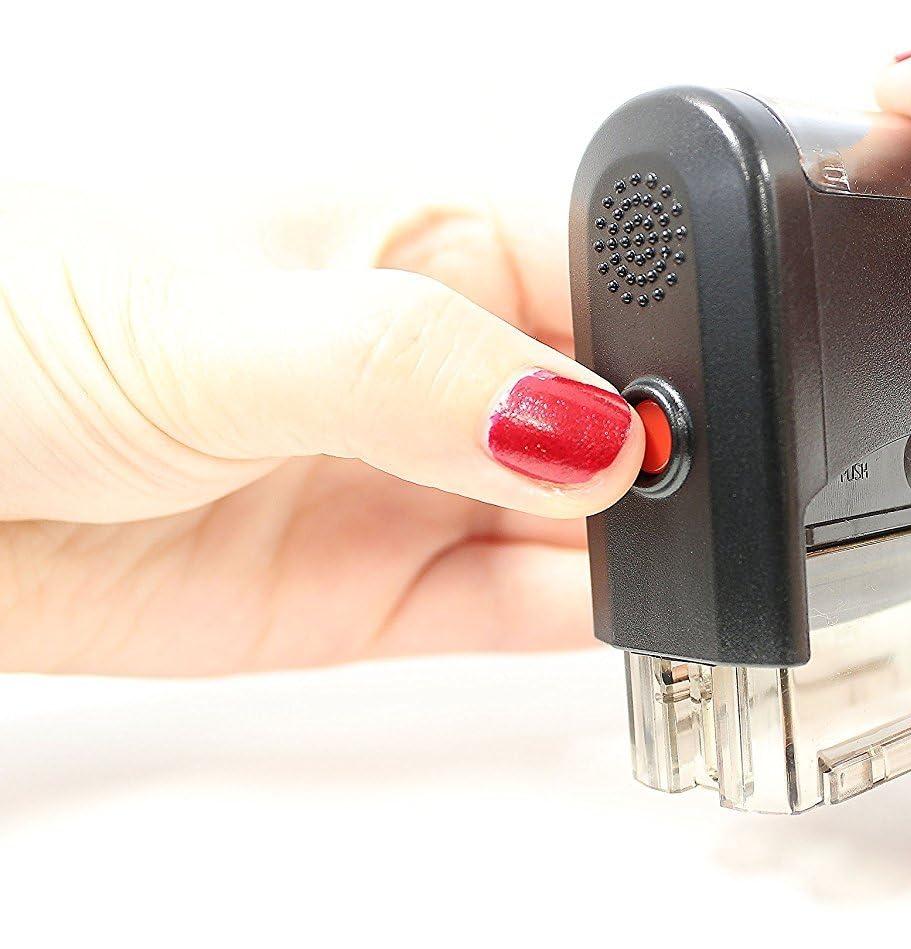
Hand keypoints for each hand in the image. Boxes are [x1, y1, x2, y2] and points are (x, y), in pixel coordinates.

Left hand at [0, 183, 642, 675]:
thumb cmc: (5, 322)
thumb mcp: (218, 326)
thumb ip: (409, 370)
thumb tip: (578, 428)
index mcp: (421, 238)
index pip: (612, 275)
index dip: (678, 338)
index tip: (710, 406)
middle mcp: (431, 363)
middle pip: (613, 409)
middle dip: (666, 452)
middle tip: (696, 495)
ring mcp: (409, 482)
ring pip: (580, 519)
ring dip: (641, 543)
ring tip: (673, 559)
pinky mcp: (376, 592)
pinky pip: (515, 609)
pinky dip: (585, 619)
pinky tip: (626, 610)